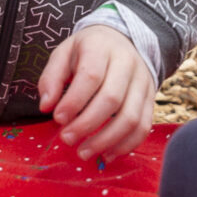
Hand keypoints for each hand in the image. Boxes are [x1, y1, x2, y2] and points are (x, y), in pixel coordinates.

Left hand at [37, 25, 154, 163]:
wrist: (122, 41)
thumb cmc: (87, 51)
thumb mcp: (63, 53)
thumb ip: (51, 78)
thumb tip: (46, 107)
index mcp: (102, 47)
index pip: (91, 76)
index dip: (74, 101)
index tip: (57, 119)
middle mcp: (127, 63)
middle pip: (111, 99)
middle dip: (87, 125)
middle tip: (66, 139)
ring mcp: (143, 82)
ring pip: (130, 117)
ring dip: (106, 141)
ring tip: (84, 153)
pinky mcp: (151, 99)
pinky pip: (143, 126)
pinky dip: (125, 145)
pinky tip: (106, 155)